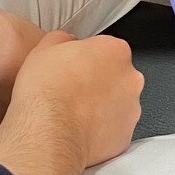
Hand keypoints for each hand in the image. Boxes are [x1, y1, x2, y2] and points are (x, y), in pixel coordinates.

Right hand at [11, 30, 143, 167]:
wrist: (48, 134)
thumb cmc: (47, 94)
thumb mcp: (43, 49)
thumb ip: (61, 39)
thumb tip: (64, 41)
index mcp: (114, 51)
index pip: (104, 48)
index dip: (84, 58)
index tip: (72, 66)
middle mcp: (130, 79)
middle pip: (115, 75)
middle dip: (96, 81)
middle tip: (71, 89)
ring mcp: (131, 109)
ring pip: (117, 102)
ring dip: (99, 105)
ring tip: (72, 112)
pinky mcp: (125, 135)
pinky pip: (114, 128)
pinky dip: (100, 128)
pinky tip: (79, 128)